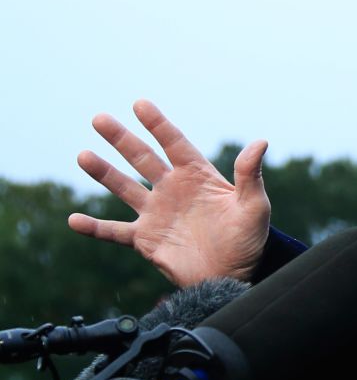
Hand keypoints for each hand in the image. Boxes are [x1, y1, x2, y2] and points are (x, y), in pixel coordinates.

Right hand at [67, 99, 271, 286]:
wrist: (233, 276)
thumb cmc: (249, 239)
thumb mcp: (254, 205)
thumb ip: (250, 175)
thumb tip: (260, 142)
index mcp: (198, 176)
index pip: (174, 143)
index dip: (158, 124)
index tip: (140, 104)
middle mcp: (173, 190)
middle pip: (142, 158)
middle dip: (122, 139)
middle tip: (99, 119)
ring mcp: (156, 213)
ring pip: (123, 188)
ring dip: (103, 173)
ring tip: (83, 155)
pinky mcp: (145, 239)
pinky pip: (114, 231)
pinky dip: (94, 227)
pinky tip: (74, 219)